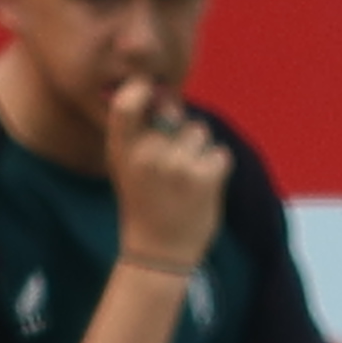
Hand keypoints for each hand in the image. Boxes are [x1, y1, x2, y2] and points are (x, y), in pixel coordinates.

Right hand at [101, 69, 234, 268]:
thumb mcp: (127, 167)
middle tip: (169, 168)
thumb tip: (166, 95)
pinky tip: (200, 189)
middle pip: (175, 116)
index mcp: (122, 151)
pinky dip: (216, 169)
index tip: (148, 90)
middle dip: (178, 133)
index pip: (125, 104)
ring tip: (185, 180)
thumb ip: (141, 132)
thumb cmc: (144, 204)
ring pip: (200, 132)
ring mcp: (176, 165)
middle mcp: (146, 154)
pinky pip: (220, 154)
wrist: (158, 253)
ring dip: (198, 151)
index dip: (140, 89)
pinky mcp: (205, 177)